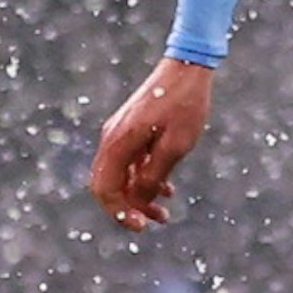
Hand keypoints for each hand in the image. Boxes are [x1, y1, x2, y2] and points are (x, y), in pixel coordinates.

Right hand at [92, 57, 215, 227]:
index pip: (105, 189)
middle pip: (109, 185)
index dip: (119, 212)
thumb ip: (154, 175)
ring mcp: (120, 132)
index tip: (140, 226)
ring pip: (122, 174)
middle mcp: (112, 139)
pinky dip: (145, 177)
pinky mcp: (132, 128)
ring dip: (139, 194)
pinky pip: (131, 161)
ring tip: (164, 213)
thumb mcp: (175, 145)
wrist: (188, 66)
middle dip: (129, 207)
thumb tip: (138, 199)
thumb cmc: (184, 104)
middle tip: (153, 222)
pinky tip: (167, 189)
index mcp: (118, 143)